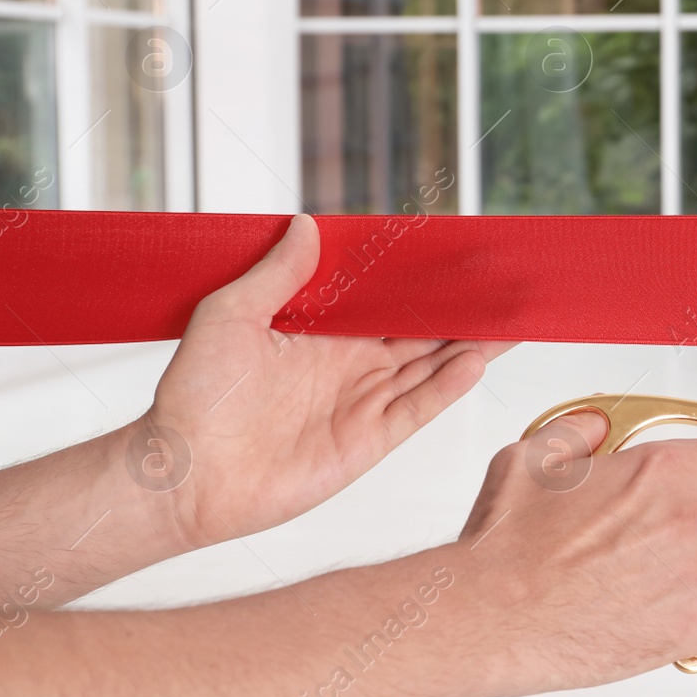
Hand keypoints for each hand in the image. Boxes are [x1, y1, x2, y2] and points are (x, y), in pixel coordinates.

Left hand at [142, 214, 511, 548]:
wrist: (182, 473)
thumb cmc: (194, 395)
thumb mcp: (229, 315)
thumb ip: (276, 274)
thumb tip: (307, 223)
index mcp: (323, 332)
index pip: (386, 299)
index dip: (420, 279)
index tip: (458, 254)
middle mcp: (351, 365)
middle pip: (423, 331)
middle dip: (463, 310)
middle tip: (505, 285)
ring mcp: (363, 403)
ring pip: (433, 366)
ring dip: (472, 344)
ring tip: (513, 319)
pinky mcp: (368, 441)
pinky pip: (418, 408)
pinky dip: (448, 386)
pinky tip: (476, 361)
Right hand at [457, 412, 696, 695]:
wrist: (490, 613)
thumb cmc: (507, 545)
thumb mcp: (535, 459)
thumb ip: (578, 435)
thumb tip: (595, 428)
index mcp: (664, 471)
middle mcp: (691, 521)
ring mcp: (693, 580)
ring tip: (696, 576)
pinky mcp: (683, 632)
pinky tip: (672, 615)